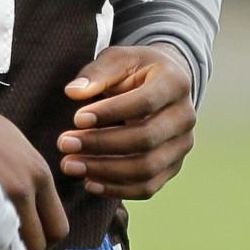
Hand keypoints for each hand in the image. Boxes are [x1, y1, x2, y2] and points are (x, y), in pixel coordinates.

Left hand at [58, 44, 194, 198]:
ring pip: (147, 168)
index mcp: (175, 83)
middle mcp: (185, 117)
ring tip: (70, 165)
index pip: (144, 103)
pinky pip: (148, 187)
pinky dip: (118, 190)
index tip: (77, 118)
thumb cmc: (134, 69)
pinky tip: (88, 183)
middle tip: (64, 143)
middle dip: (101, 144)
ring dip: (104, 171)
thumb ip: (96, 73)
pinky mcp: (173, 166)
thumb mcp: (116, 59)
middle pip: (146, 139)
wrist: (161, 84)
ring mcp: (182, 145)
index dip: (110, 113)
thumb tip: (73, 92)